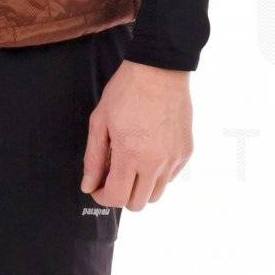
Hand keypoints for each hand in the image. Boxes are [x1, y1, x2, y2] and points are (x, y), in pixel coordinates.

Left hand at [81, 60, 192, 211]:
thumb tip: (88, 186)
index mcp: (131, 155)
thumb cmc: (126, 92)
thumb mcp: (100, 122)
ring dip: (140, 188)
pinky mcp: (186, 152)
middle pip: (137, 204)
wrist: (159, 70)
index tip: (97, 187)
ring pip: (156, 195)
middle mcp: (156, 162)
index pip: (116, 198)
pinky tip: (148, 153)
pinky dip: (157, 175)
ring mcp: (174, 159)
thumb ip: (93, 158)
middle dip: (120, 195)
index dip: (102, 197)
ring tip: (131, 165)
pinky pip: (170, 178)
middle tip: (112, 176)